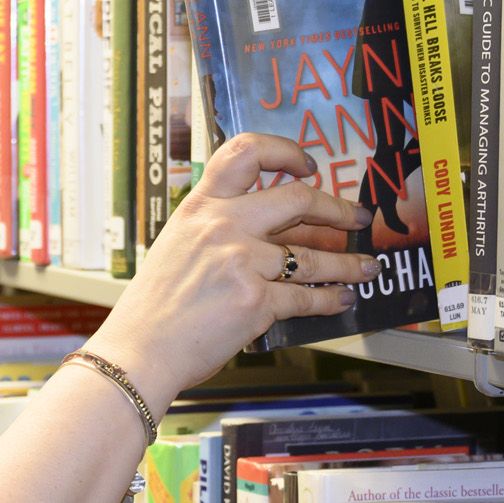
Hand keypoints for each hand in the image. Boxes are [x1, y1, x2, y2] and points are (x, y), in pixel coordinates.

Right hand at [83, 133, 376, 414]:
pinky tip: (340, 299)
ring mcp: (241, 262)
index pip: (244, 153)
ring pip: (313, 256)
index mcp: (198, 208)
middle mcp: (221, 226)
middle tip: (355, 218)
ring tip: (365, 268)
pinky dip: (330, 300)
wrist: (138, 351)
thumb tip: (270, 230)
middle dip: (338, 209)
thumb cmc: (153, 308)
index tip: (307, 165)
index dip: (284, 151)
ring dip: (349, 264)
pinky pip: (306, 297)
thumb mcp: (177, 248)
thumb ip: (216, 230)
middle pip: (298, 198)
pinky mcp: (255, 301)